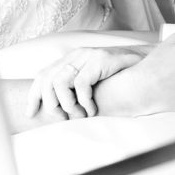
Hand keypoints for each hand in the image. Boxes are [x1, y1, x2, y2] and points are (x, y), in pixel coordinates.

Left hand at [27, 45, 147, 119]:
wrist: (144, 63)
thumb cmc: (118, 78)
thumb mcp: (92, 82)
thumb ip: (75, 89)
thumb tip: (58, 110)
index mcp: (70, 60)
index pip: (42, 75)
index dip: (33, 95)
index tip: (31, 114)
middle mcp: (75, 56)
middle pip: (46, 80)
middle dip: (51, 105)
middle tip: (65, 118)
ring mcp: (86, 56)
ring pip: (59, 82)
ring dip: (67, 104)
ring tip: (80, 115)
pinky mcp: (98, 60)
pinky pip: (81, 84)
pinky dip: (84, 102)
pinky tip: (93, 110)